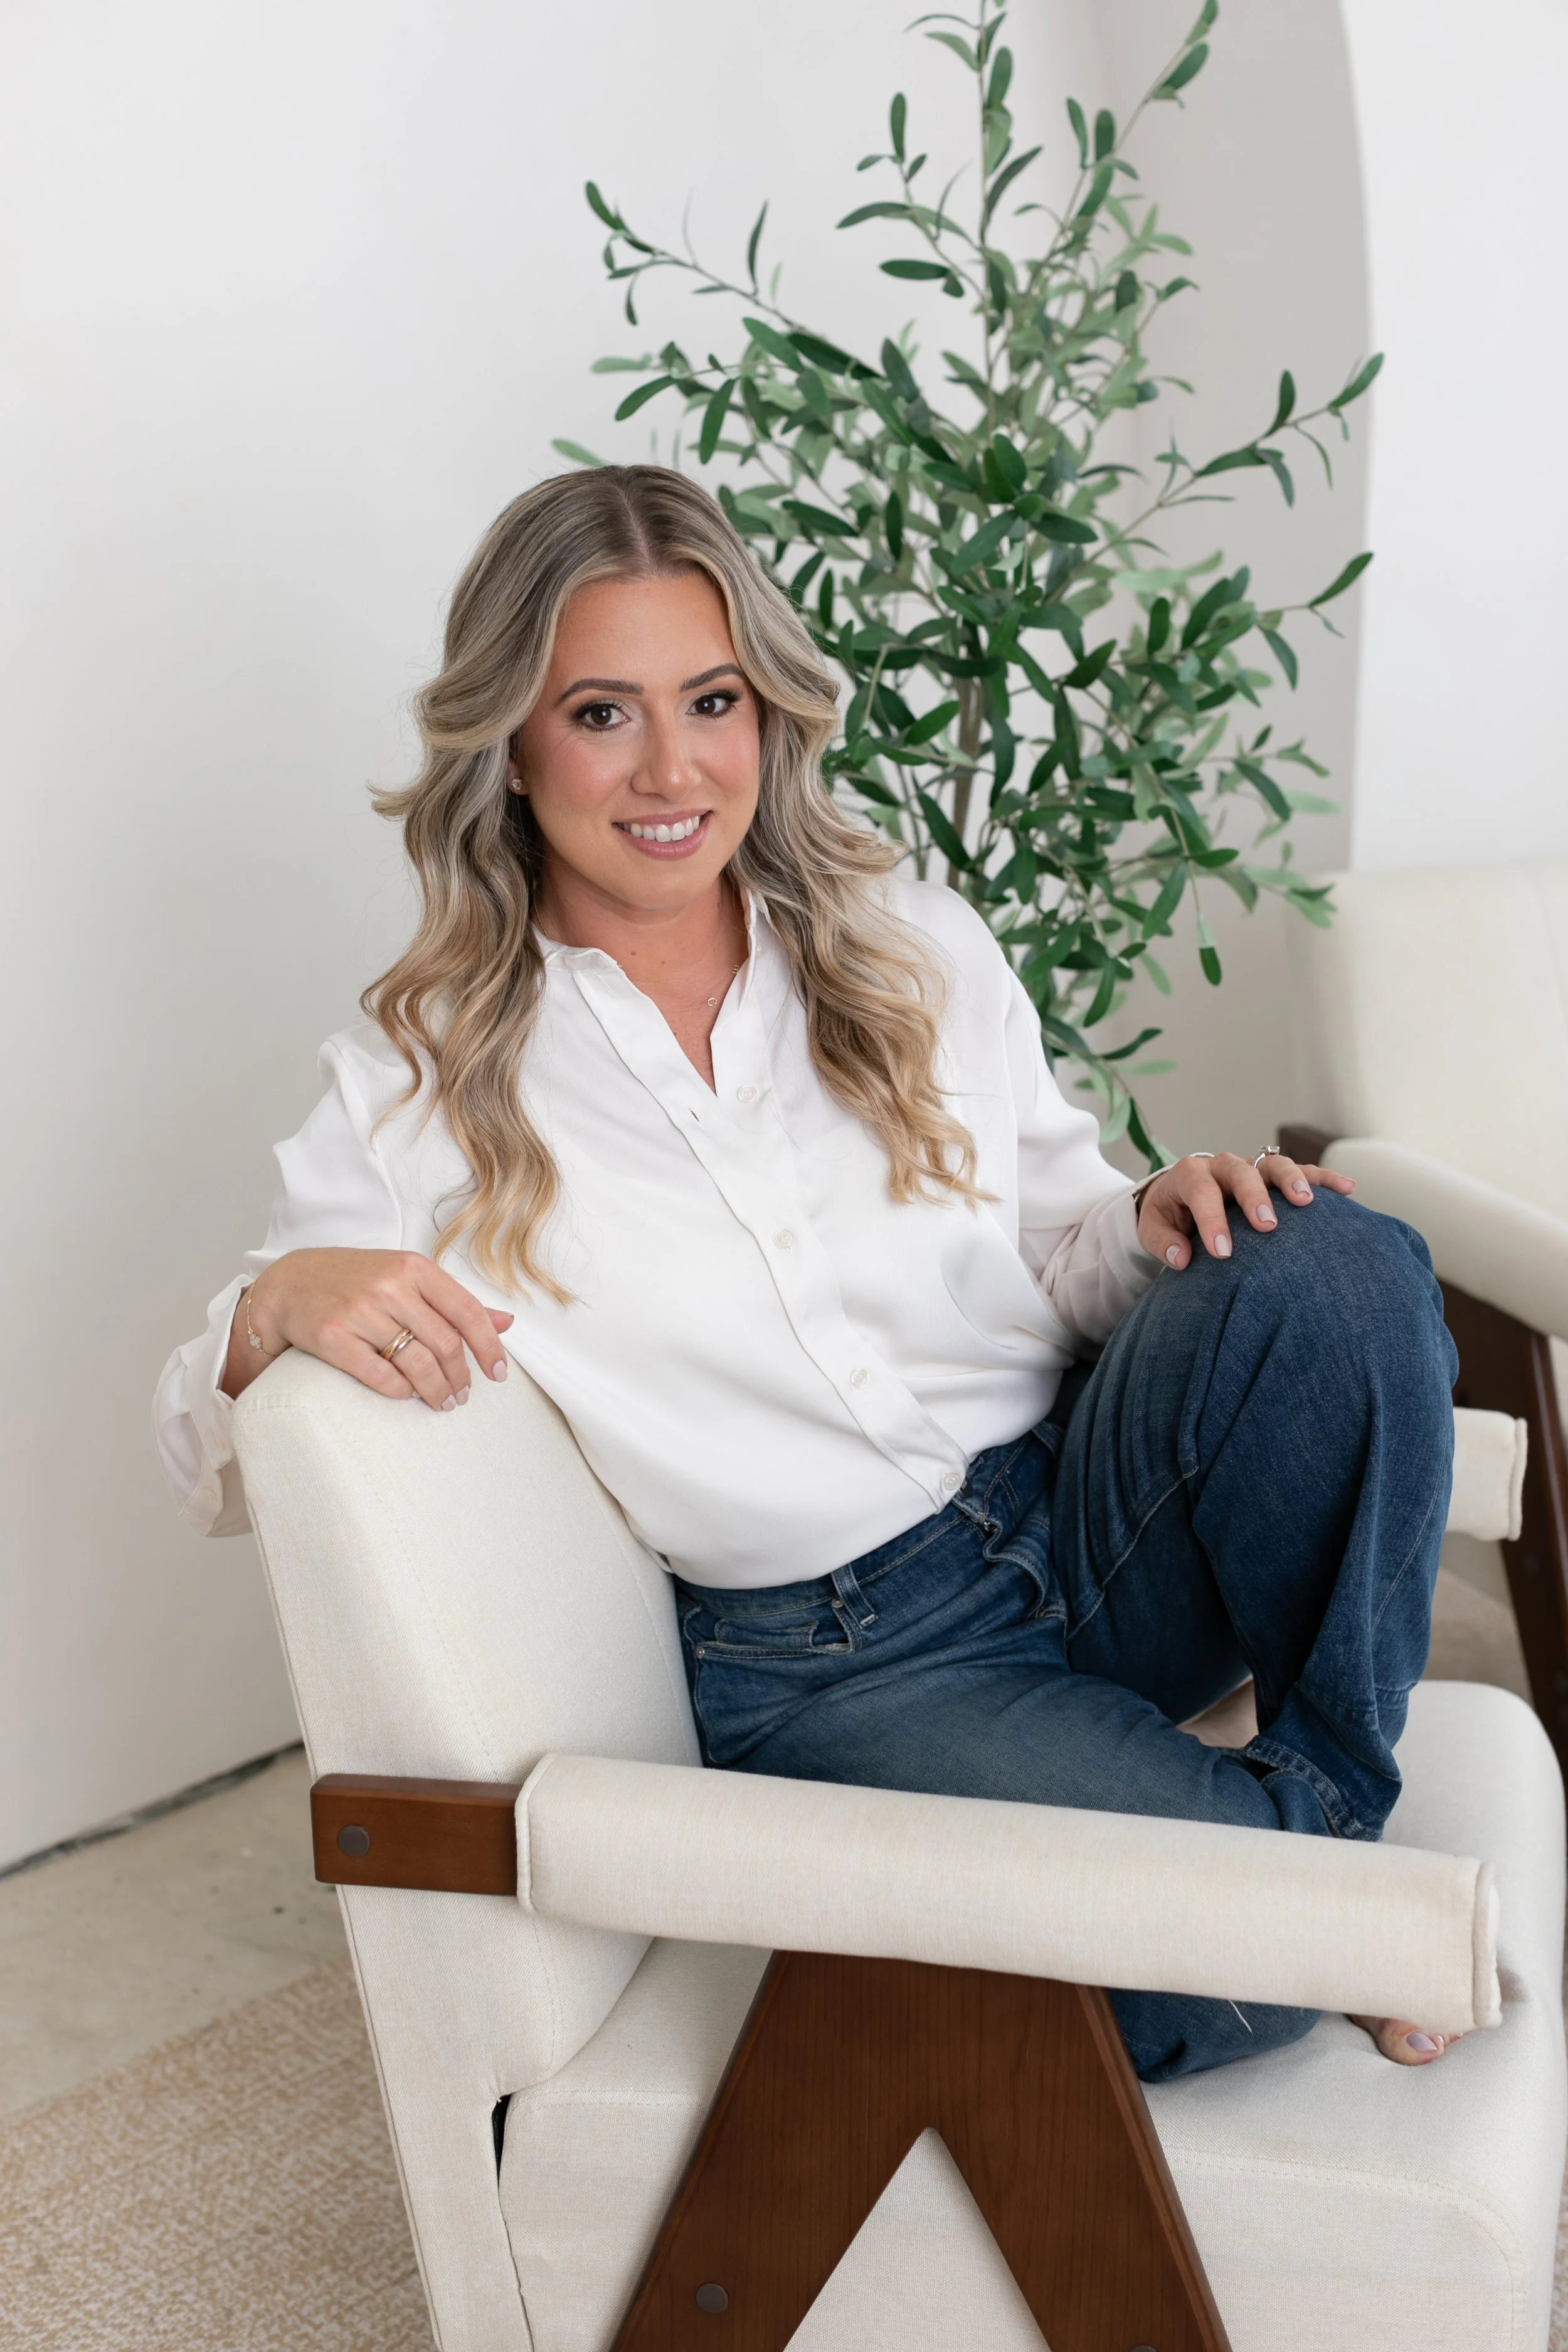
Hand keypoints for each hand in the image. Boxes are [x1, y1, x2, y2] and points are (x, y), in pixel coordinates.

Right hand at [227, 1248, 513, 1409]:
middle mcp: (389, 1286)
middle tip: (463, 1396)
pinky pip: (380, 1376)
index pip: (467, 1310)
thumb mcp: (407, 1278)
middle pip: (445, 1343)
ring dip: (436, 1391)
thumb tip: (507, 1322)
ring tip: (443, 1402)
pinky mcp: (332, 1338)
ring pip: (417, 1363)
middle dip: (461, 1378)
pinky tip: (407, 1395)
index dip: (489, 1347)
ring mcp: (359, 1311)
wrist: (289, 1285)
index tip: (498, 1374)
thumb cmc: (355, 1281)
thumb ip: (454, 1301)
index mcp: (414, 1268)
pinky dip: (400, 1392)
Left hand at [1136, 1150, 1354, 1271]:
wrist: (1181, 1194)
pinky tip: (1347, 1188)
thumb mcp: (1153, 1227)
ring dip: (1293, 1181)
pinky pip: (1303, 1171)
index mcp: (1190, 1174)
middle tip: (1267, 1226)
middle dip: (1255, 1197)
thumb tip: (1182, 1259)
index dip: (1212, 1221)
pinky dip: (1323, 1178)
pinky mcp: (1273, 1175)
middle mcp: (1223, 1165)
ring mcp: (1252, 1167)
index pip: (1201, 1192)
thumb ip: (1162, 1241)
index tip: (1222, 1252)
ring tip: (1307, 1203)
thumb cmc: (1170, 1214)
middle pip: (1241, 1172)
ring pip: (1275, 1165)